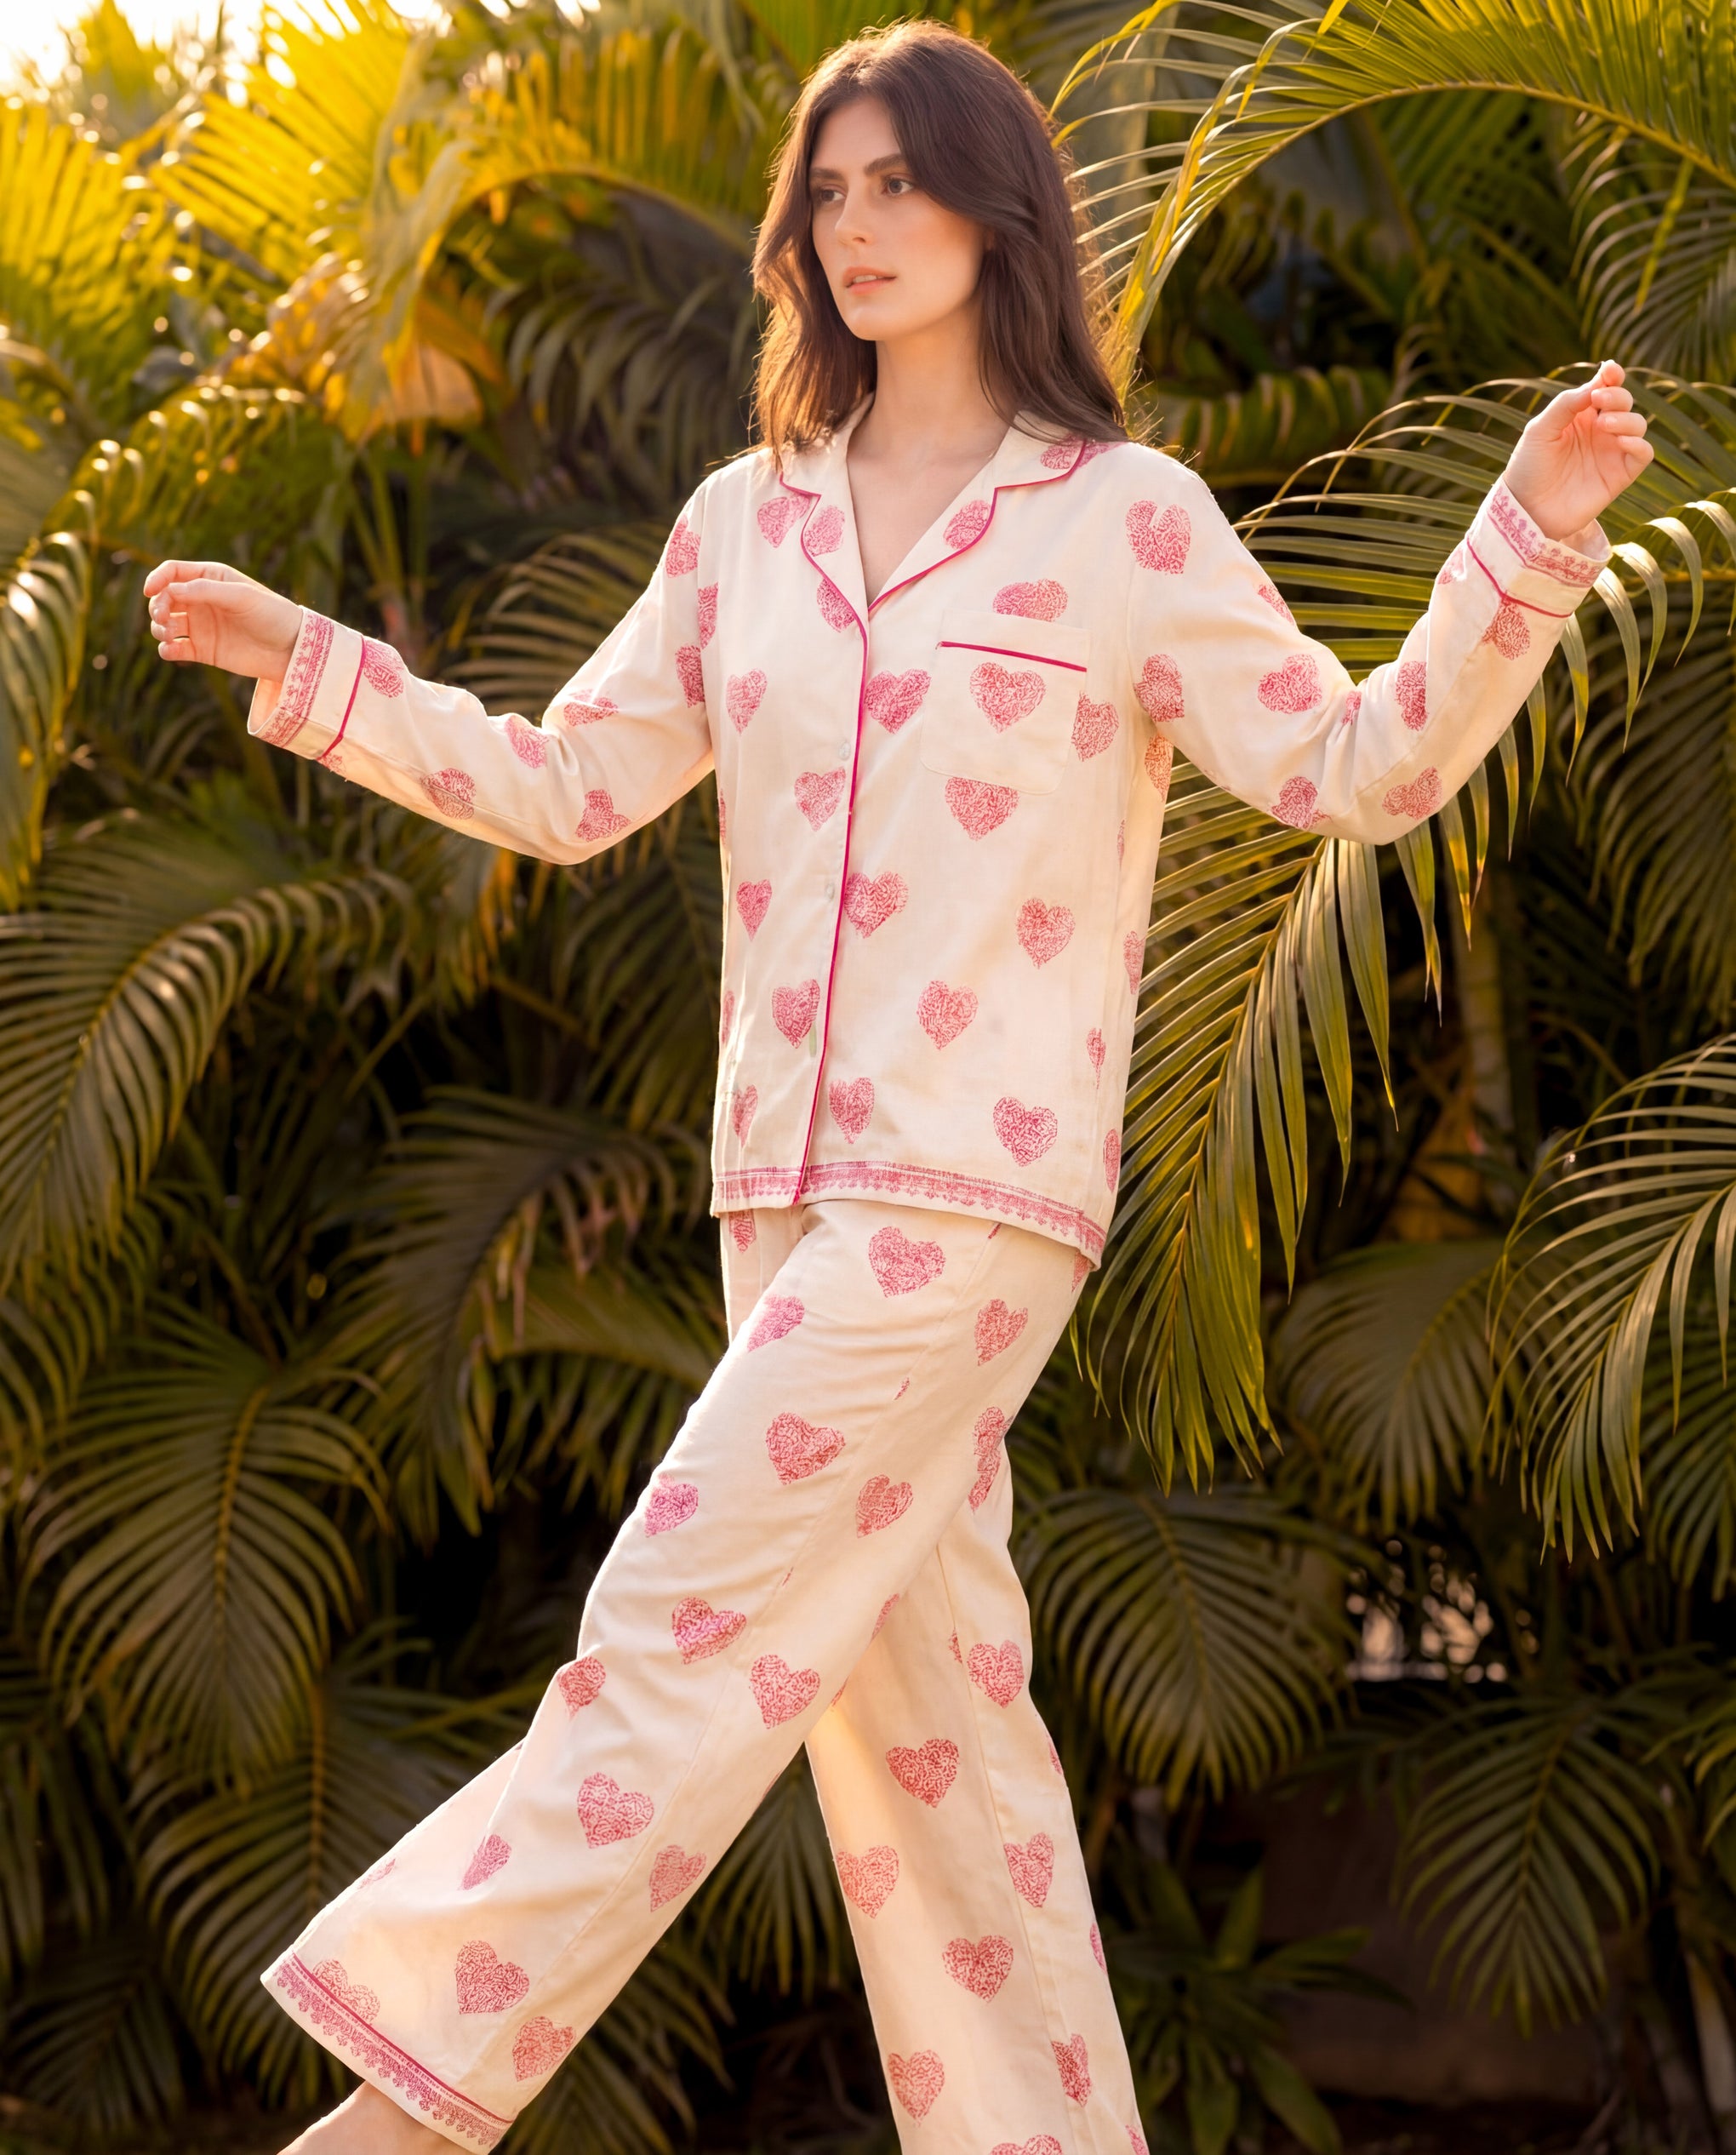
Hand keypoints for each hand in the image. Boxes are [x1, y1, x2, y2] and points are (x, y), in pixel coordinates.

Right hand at [144, 559, 303, 679]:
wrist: (291, 650)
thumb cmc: (272, 615)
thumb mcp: (242, 597)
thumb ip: (206, 591)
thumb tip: (170, 590)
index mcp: (210, 578)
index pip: (173, 572)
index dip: (157, 579)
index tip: (150, 591)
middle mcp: (201, 600)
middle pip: (164, 598)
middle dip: (157, 607)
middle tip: (163, 619)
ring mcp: (201, 626)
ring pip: (165, 624)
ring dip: (159, 628)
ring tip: (170, 635)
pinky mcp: (204, 650)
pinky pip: (175, 649)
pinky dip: (167, 650)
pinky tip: (171, 651)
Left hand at [1500, 358, 1653, 543]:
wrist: (1526, 509)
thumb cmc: (1529, 467)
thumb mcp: (1540, 430)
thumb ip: (1566, 405)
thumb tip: (1595, 386)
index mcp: (1580, 415)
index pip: (1605, 388)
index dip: (1612, 376)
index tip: (1609, 370)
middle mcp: (1599, 430)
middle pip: (1624, 402)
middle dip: (1617, 396)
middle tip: (1598, 401)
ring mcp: (1611, 452)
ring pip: (1638, 424)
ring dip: (1626, 418)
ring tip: (1604, 424)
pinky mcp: (1620, 475)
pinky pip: (1643, 454)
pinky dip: (1639, 444)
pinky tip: (1623, 442)